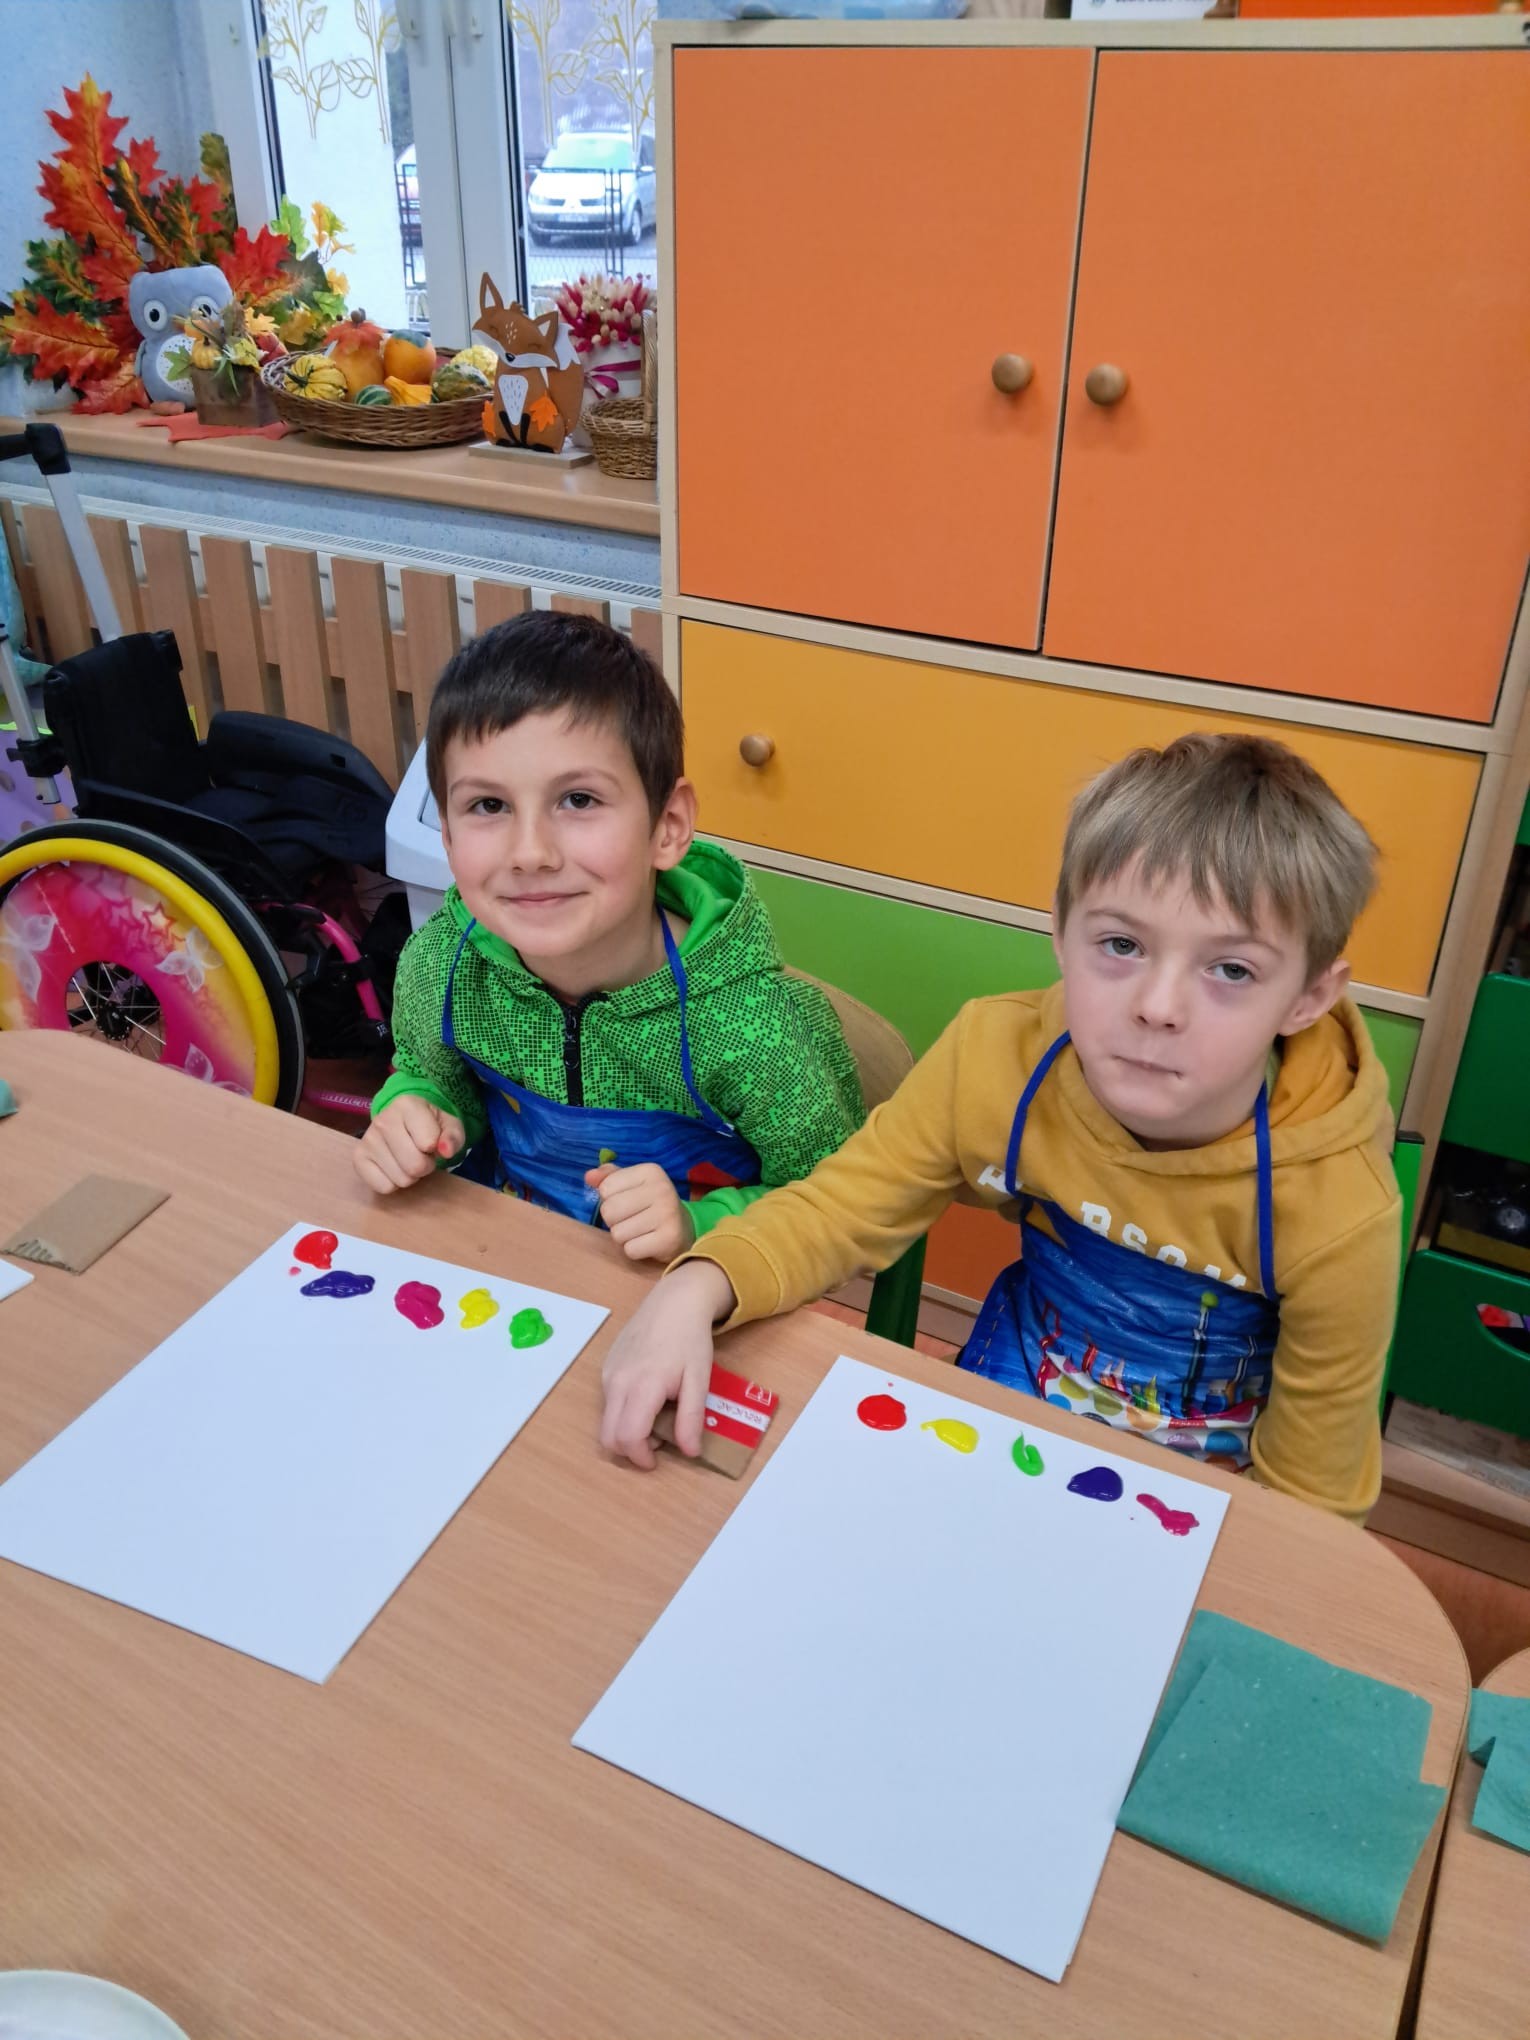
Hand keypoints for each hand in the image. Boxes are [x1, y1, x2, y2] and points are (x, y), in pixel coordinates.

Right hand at [355, 1095, 464, 1194]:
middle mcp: (382, 1120)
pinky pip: (383, 1187)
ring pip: (400, 1179)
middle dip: (425, 1166)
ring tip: (407, 1158)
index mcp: (406, 1105)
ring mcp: (367, 1140)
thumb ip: (453, 1137)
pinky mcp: (358, 1158)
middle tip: (421, 1154)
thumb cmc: (430, 1124)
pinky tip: (393, 1166)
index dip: (436, 1148)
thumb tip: (446, 1151)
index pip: (429, 1143)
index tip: (431, 1141)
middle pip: (414, 1166)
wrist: (404, 1120)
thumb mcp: (449, 1125)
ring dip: (410, 1175)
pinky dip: (393, 1183)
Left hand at [585, 1161, 695, 1262]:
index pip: (606, 1188)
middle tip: (632, 1219)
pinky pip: (630, 1250)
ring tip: (641, 1231)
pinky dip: (634, 1250)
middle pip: (609, 1211)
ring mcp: (667, 1214)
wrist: (684, 1229)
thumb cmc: (651, 1203)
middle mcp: (661, 1189)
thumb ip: (609, 1177)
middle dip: (614, 1220)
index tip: (628, 1201)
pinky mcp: (669, 1239)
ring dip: (624, 1237)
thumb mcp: (632, 1184)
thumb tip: (589, 1177)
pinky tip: (648, 1242)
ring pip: (618, 1233)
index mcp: (650, 1171)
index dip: (610, 1199)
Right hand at [600, 1259, 737, 1468]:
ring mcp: (608, 1373)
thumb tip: (690, 1453)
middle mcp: (617, 1382)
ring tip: (656, 1417)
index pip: (628, 1437)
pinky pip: (608, 1402)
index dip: (641, 1457)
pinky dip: (623, 1413)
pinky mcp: (606, 1367)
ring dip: (626, 1431)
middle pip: (608, 1436)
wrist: (674, 1301)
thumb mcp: (699, 1380)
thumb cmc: (690, 1340)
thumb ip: (691, 1418)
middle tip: (657, 1443)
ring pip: (606, 1420)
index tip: (657, 1461)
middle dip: (629, 1450)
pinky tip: (647, 1397)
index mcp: (642, 1386)